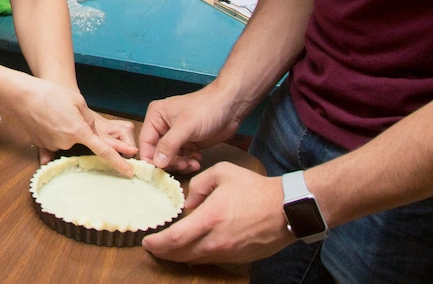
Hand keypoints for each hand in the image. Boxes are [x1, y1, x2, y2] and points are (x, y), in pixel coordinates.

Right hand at [19, 77, 136, 174]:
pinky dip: (54, 132)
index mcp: (79, 132)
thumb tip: (92, 132)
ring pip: (68, 140)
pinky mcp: (42, 145)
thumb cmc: (52, 94)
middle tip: (66, 111)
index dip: (118, 162)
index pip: (104, 150)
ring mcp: (53, 146)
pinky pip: (54, 141)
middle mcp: (66, 143)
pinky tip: (47, 121)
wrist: (24, 96)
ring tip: (56, 112)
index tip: (129, 172)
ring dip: (67, 129)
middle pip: (82, 140)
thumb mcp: (77, 101)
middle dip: (79, 128)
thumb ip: (89, 119)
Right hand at [139, 85, 240, 172]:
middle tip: (183, 165)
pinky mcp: (187, 143)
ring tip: (192, 163)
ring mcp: (176, 136)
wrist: (231, 106)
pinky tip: (197, 160)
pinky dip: (188, 163)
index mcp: (156, 116)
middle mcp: (163, 126)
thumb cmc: (208, 107)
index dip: (150, 159)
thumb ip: (169, 144)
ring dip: (180, 164)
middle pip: (157, 154)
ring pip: (170, 159)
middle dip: (170, 162)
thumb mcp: (186, 126)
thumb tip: (157, 163)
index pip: (145, 143)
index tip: (157, 173)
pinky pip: (182, 159)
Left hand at [142, 162, 292, 264]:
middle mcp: (216, 240)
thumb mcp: (223, 173)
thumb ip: (199, 184)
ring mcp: (227, 252)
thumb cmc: (254, 189)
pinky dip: (197, 254)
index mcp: (210, 218)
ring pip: (194, 259)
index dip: (156, 243)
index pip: (174, 239)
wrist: (285, 209)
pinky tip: (194, 246)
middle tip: (153, 246)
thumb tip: (188, 201)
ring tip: (170, 246)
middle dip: (163, 252)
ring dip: (179, 254)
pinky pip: (210, 259)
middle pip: (180, 255)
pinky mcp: (237, 258)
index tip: (147, 240)